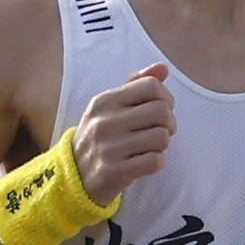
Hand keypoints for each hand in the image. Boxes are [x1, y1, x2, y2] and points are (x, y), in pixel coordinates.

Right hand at [70, 63, 174, 204]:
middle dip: (170, 122)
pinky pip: (156, 161)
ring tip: (150, 147)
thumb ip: (135, 85)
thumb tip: (163, 67)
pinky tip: (144, 162)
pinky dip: (157, 162)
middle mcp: (104, 122)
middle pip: (161, 111)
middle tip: (162, 131)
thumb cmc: (100, 137)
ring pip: (162, 137)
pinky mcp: (115, 172)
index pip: (151, 86)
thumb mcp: (109, 107)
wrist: (74, 177)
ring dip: (162, 144)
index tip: (163, 109)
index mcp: (104, 101)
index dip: (166, 97)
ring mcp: (109, 148)